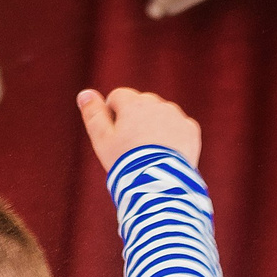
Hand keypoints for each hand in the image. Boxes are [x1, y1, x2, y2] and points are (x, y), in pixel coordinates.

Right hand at [78, 87, 201, 171]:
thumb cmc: (126, 162)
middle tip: (132, 147)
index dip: (113, 115)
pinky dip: (173, 137)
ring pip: (161, 115)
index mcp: (133, 103)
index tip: (115, 135)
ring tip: (150, 153)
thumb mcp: (102, 140)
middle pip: (141, 104)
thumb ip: (93, 114)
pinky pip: (179, 128)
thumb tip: (85, 93)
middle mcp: (157, 104)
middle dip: (136, 119)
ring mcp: (176, 116)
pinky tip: (166, 155)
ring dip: (155, 127)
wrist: (160, 183)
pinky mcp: (191, 130)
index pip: (118, 96)